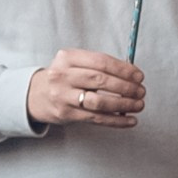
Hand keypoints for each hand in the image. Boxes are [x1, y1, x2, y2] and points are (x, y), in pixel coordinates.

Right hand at [26, 50, 145, 128]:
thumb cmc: (64, 77)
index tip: (139, 76)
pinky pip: (96, 118)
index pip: (101, 62)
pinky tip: (130, 120)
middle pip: (100, 81)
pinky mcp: (66, 114)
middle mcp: (62, 76)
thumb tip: (132, 74)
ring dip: (123, 104)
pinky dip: (116, 120)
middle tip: (141, 91)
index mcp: (67, 58)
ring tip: (139, 105)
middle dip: (126, 87)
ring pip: (99, 102)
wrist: (35, 95)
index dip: (123, 69)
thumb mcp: (74, 63)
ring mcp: (63, 96)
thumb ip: (98, 66)